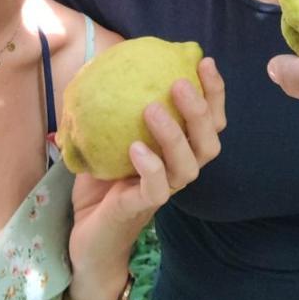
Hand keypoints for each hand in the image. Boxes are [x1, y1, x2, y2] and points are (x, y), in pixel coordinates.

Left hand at [66, 58, 225, 299]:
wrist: (84, 236)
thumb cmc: (100, 185)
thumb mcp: (106, 140)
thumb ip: (115, 110)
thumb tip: (105, 64)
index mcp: (178, 151)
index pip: (209, 121)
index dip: (214, 93)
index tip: (205, 63)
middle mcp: (178, 171)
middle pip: (209, 142)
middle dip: (200, 110)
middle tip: (180, 83)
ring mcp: (163, 191)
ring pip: (188, 166)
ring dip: (174, 135)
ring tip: (153, 109)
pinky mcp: (142, 209)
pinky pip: (157, 189)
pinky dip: (151, 167)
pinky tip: (137, 148)